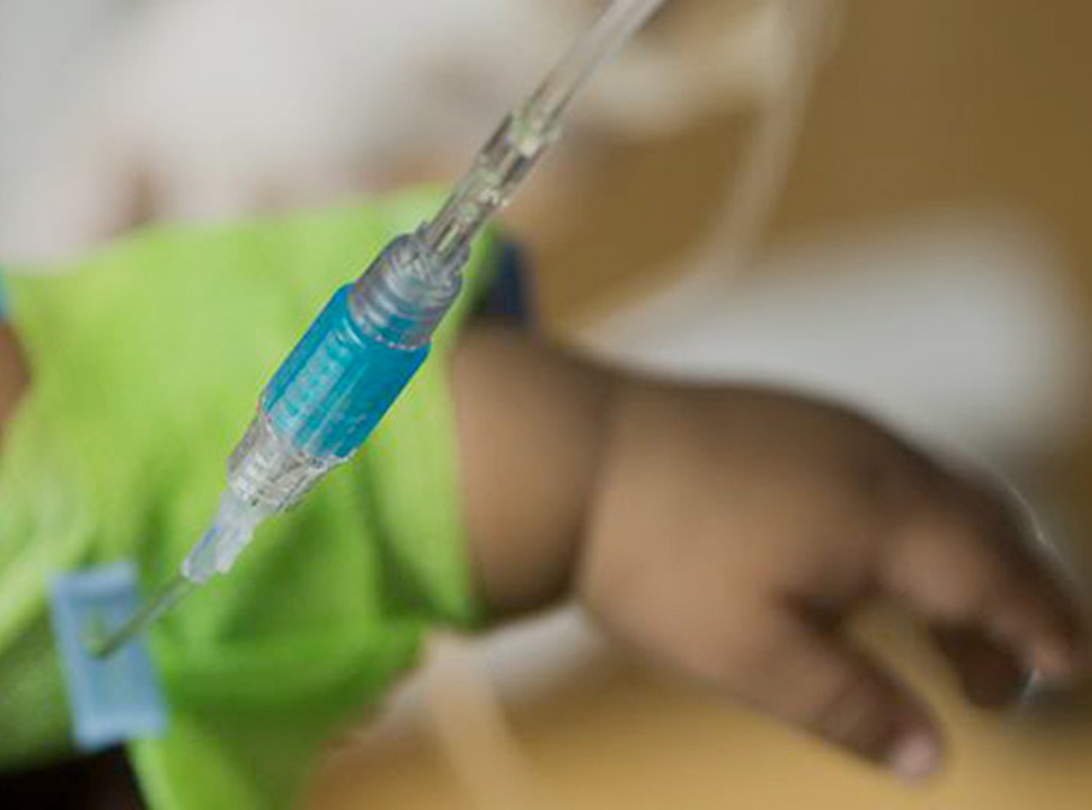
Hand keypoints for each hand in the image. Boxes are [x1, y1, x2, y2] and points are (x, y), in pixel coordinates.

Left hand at [453, 324, 1086, 782]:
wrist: (570, 453)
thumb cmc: (658, 560)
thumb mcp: (751, 656)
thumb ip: (848, 706)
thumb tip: (930, 758)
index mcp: (886, 518)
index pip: (999, 578)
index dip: (1044, 629)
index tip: (1070, 670)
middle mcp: (878, 460)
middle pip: (986, 527)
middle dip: (1014, 602)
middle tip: (1003, 678)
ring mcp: (834, 426)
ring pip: (939, 492)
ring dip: (964, 560)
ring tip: (941, 631)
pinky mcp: (791, 415)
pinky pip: (891, 468)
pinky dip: (916, 522)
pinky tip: (867, 563)